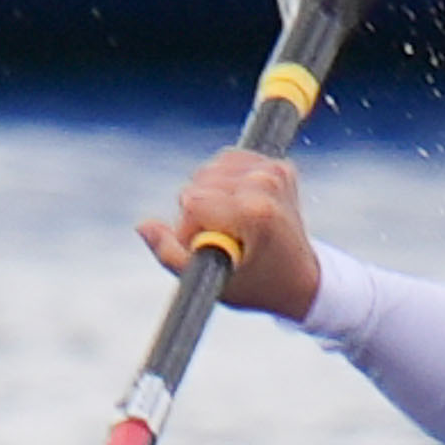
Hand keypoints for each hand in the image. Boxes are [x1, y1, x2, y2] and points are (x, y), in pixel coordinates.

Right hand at [134, 149, 320, 319]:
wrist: (300, 279)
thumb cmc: (255, 284)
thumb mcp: (209, 278)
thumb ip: (170, 254)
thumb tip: (143, 226)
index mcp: (253, 212)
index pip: (191, 201)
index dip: (188, 228)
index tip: (209, 247)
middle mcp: (266, 184)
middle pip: (199, 181)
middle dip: (199, 210)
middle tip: (224, 238)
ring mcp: (275, 172)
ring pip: (211, 169)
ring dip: (210, 194)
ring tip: (231, 223)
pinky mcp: (278, 165)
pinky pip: (229, 161)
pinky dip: (224, 181)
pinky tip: (236, 205)